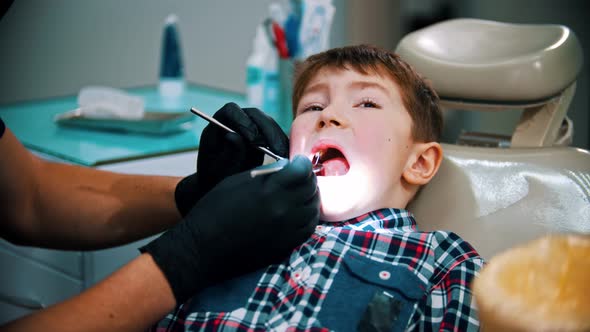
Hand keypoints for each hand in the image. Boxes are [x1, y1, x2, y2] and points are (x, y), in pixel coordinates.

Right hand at [141, 155, 318, 303]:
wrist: (203, 248)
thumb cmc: (214, 210)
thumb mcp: (236, 182)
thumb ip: (265, 174)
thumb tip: (286, 168)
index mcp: (269, 191)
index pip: (302, 171)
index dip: (302, 164)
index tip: (298, 163)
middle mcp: (283, 211)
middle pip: (311, 189)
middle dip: (307, 179)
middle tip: (299, 177)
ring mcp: (287, 231)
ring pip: (313, 209)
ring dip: (310, 198)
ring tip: (300, 194)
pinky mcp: (286, 246)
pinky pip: (309, 229)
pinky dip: (308, 217)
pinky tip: (299, 213)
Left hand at [175, 102, 288, 215]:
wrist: (221, 185)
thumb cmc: (215, 176)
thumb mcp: (218, 169)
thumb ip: (227, 153)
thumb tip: (233, 136)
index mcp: (219, 123)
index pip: (231, 111)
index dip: (243, 122)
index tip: (252, 140)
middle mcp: (236, 120)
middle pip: (255, 115)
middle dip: (267, 131)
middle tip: (276, 150)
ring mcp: (252, 126)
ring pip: (269, 124)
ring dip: (278, 139)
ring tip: (284, 156)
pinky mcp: (264, 136)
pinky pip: (276, 135)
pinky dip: (282, 145)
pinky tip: (288, 157)